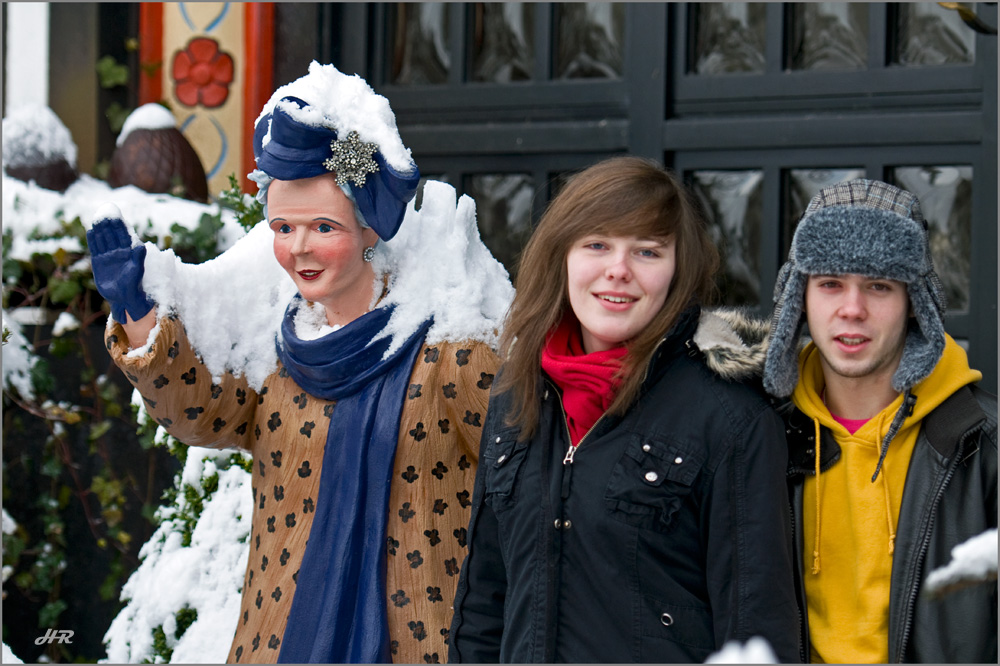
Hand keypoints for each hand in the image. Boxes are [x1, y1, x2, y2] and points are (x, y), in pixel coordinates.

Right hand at [86, 203, 155, 322]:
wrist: (122, 296)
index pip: (124, 235)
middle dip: (109, 225)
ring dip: (100, 230)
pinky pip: (95, 248)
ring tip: (96, 220)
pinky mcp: (98, 261)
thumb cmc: (133, 283)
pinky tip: (90, 231)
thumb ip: (138, 257)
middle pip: (112, 235)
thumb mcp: (137, 270)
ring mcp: (108, 255)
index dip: (120, 226)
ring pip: (103, 240)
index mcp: (129, 251)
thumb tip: (141, 245)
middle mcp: (118, 251)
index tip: (116, 216)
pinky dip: (93, 240)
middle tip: (104, 215)